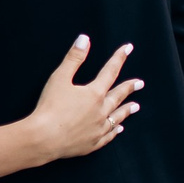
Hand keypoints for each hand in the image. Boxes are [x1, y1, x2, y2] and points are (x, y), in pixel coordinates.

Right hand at [29, 36, 140, 161]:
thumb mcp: (59, 78)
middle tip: (139, 83)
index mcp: (94, 94)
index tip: (127, 48)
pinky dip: (115, 131)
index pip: (110, 71)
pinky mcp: (92, 144)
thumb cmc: (50, 108)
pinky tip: (119, 129)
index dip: (118, 58)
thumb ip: (74, 58)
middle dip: (129, 88)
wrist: (44, 138)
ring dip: (126, 110)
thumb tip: (84, 39)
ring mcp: (98, 129)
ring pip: (117, 117)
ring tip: (136, 106)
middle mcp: (101, 111)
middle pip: (118, 96)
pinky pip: (108, 136)